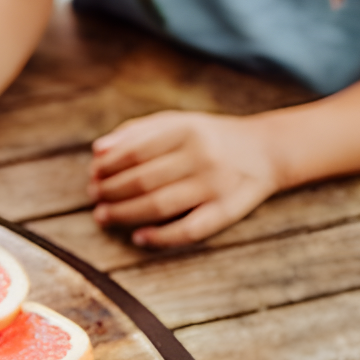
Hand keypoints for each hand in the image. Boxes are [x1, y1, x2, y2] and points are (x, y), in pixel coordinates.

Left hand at [88, 110, 283, 247]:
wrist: (267, 149)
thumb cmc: (210, 137)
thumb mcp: (179, 122)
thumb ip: (138, 131)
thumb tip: (98, 150)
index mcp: (187, 129)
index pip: (134, 152)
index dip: (107, 166)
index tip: (93, 174)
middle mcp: (202, 156)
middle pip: (141, 180)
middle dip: (110, 191)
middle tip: (94, 196)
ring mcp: (215, 185)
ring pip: (158, 206)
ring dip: (123, 214)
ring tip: (103, 216)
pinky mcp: (226, 211)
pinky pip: (188, 230)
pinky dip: (160, 237)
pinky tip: (138, 237)